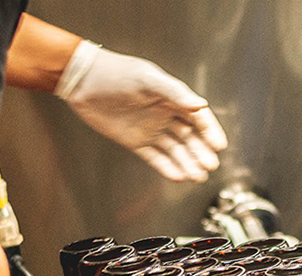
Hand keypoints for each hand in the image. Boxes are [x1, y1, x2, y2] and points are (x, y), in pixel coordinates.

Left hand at [56, 40, 227, 182]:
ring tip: (198, 177)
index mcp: (171, 98)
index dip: (209, 131)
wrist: (83, 81)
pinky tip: (179, 177)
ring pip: (175, 150)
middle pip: (189, 137)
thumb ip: (175, 92)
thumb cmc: (116, 73)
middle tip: (210, 166)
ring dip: (187, 163)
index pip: (197, 118)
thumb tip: (201, 105)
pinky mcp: (136, 142)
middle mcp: (165, 115)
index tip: (218, 146)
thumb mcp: (147, 79)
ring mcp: (151, 130)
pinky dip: (167, 168)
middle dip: (201, 152)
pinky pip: (155, 158)